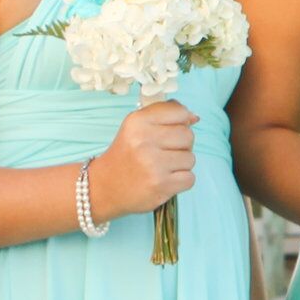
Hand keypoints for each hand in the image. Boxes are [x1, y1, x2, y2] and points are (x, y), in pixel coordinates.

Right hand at [91, 99, 198, 220]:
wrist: (105, 187)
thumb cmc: (126, 154)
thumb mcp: (136, 126)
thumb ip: (163, 115)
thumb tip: (194, 117)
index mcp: (138, 121)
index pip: (179, 112)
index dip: (181, 122)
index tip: (171, 131)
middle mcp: (144, 140)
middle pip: (188, 136)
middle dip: (181, 145)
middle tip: (163, 152)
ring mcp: (153, 164)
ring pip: (191, 158)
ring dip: (180, 164)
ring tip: (161, 167)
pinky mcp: (161, 185)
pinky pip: (190, 178)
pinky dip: (181, 181)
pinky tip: (164, 179)